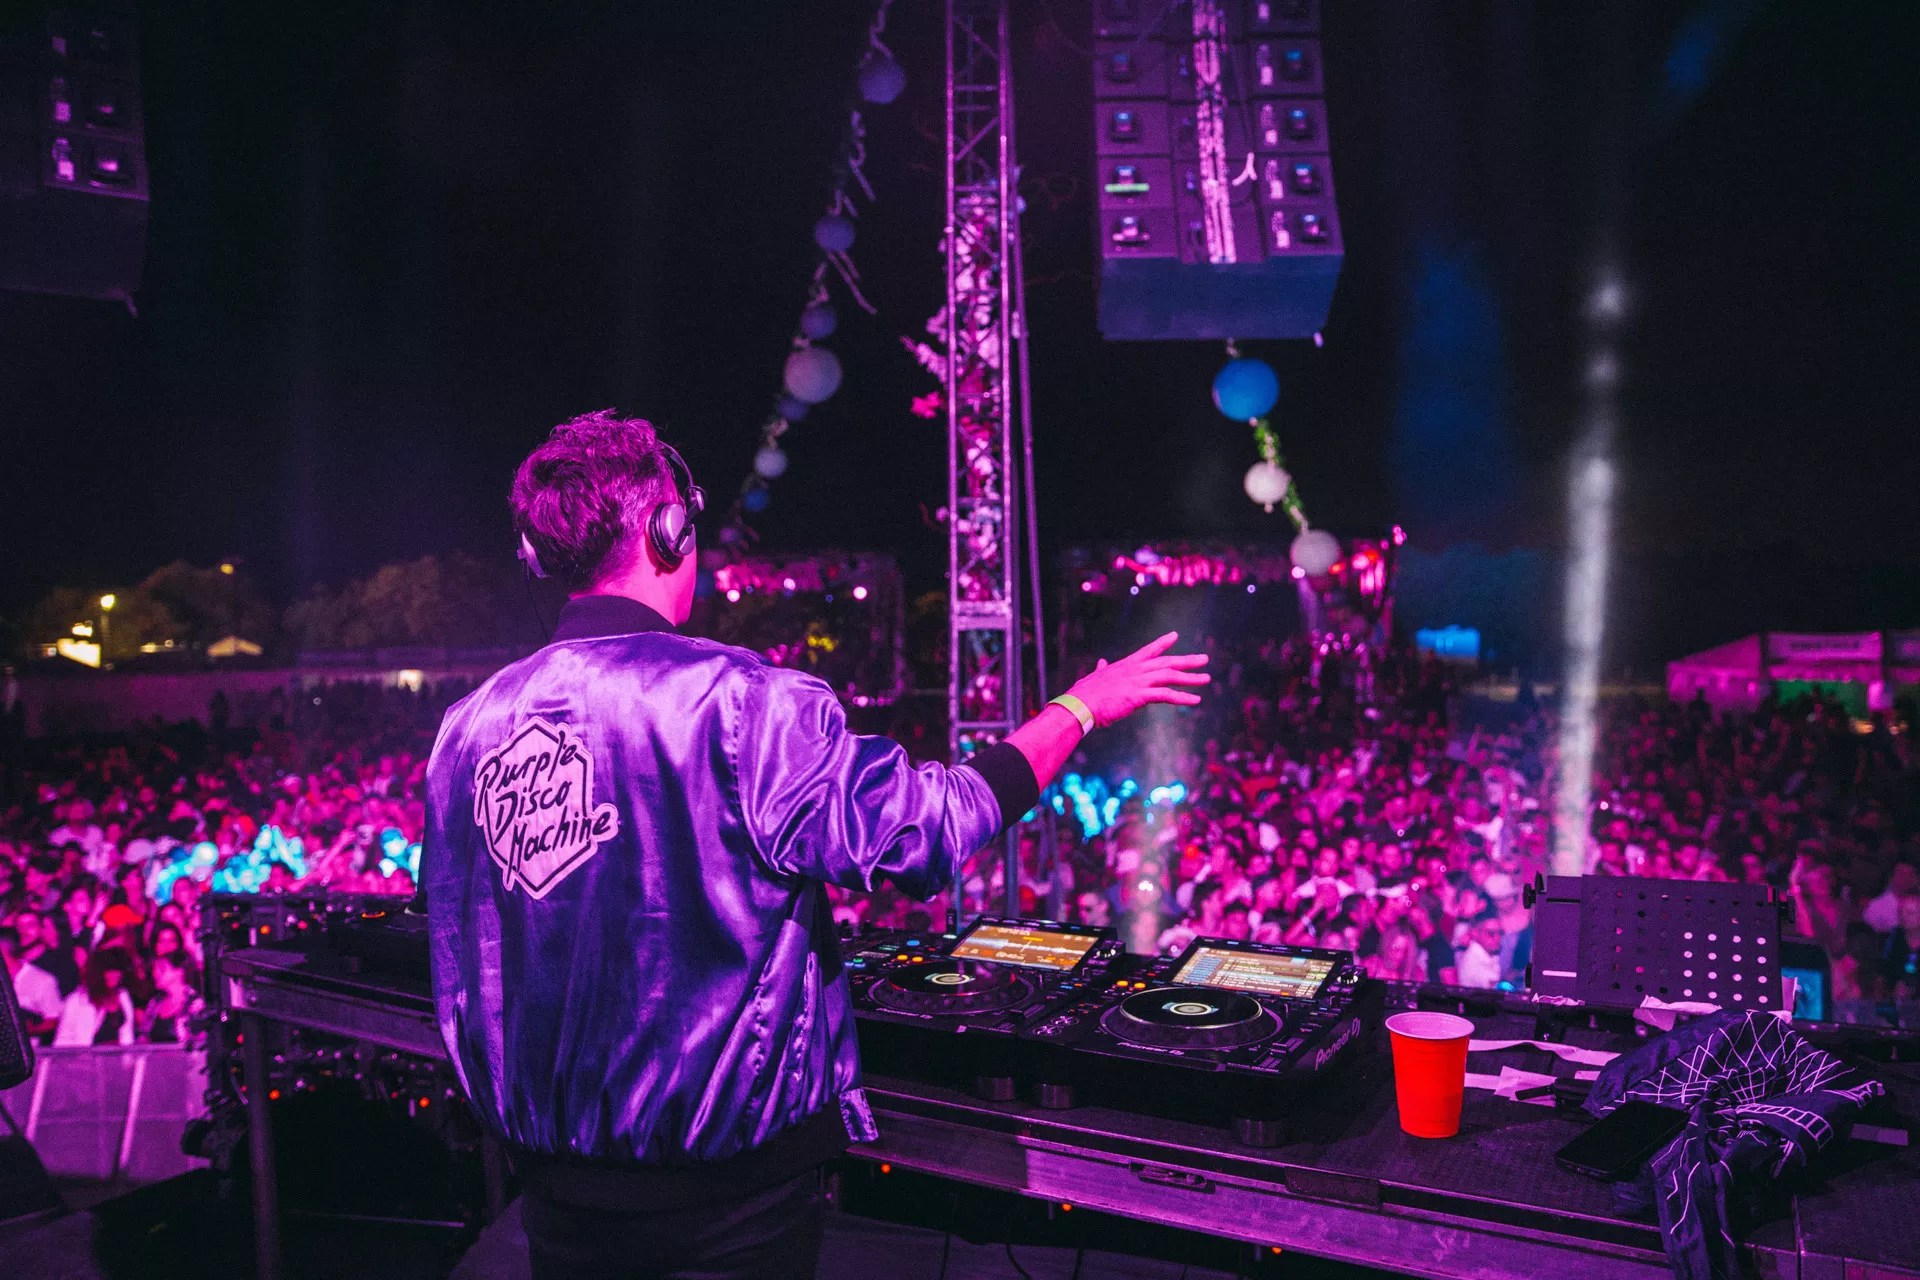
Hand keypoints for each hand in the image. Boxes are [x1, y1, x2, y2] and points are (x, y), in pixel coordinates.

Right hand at [1065, 632, 1209, 728]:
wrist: (1079, 704)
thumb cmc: (1084, 694)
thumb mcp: (1094, 677)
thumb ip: (1101, 669)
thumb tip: (1101, 662)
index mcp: (1125, 665)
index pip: (1148, 650)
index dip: (1163, 643)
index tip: (1175, 636)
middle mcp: (1135, 670)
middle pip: (1166, 662)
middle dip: (1187, 660)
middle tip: (1204, 659)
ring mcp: (1138, 681)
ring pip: (1170, 676)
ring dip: (1190, 678)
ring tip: (1206, 679)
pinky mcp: (1139, 696)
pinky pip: (1166, 695)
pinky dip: (1183, 697)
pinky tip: (1196, 700)